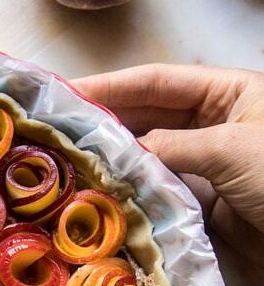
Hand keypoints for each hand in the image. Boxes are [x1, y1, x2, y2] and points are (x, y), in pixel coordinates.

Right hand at [71, 64, 263, 262]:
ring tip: (68, 164)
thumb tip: (118, 154)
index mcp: (228, 92)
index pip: (157, 81)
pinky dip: (132, 195)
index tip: (66, 92)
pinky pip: (160, 193)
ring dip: (114, 163)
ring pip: (149, 158)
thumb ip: (170, 147)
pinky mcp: (205, 204)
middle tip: (55, 132)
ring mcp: (207, 164)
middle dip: (105, 124)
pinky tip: (101, 196)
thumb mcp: (230, 150)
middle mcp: (213, 124)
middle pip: (148, 117)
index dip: (110, 85)